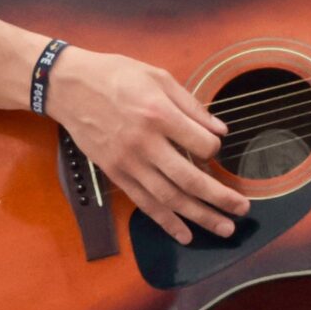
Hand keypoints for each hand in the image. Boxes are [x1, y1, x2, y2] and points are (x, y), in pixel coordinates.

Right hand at [44, 47, 248, 244]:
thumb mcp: (157, 76)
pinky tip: (185, 234)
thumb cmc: (115, 75)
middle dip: (220, 198)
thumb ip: (190, 105)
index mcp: (158, 114)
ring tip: (224, 229)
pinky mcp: (115, 173)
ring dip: (200, 217)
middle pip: (189, 179)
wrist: (68, 86)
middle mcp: (145, 143)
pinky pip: (144, 203)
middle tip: (242, 210)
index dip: (215, 150)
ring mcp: (128, 162)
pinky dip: (166, 222)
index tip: (215, 148)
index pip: (201, 145)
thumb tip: (219, 130)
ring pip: (169, 198)